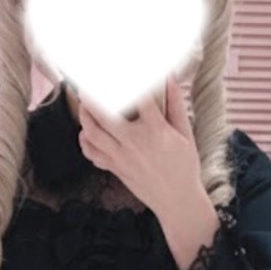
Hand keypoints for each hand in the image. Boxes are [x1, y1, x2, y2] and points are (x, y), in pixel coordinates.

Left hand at [77, 74, 201, 217]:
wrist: (177, 202)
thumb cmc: (185, 167)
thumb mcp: (185, 134)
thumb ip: (176, 104)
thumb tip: (170, 78)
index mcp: (154, 130)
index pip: (136, 95)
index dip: (128, 77)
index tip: (122, 67)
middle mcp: (133, 142)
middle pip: (103, 112)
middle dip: (92, 93)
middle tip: (88, 81)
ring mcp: (121, 157)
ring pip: (92, 132)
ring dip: (84, 114)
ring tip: (84, 103)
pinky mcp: (115, 170)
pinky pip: (92, 154)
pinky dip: (85, 142)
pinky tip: (86, 132)